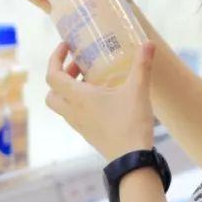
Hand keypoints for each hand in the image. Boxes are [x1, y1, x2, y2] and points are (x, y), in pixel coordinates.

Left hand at [45, 41, 156, 160]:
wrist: (131, 159)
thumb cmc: (131, 122)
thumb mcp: (137, 90)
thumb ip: (142, 65)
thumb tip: (149, 43)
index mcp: (79, 97)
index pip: (53, 76)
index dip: (55, 58)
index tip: (66, 47)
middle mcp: (73, 110)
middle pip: (52, 92)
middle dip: (61, 76)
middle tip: (78, 66)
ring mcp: (79, 124)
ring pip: (61, 105)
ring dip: (68, 90)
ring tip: (91, 80)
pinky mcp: (87, 133)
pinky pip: (73, 114)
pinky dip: (78, 102)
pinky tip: (101, 99)